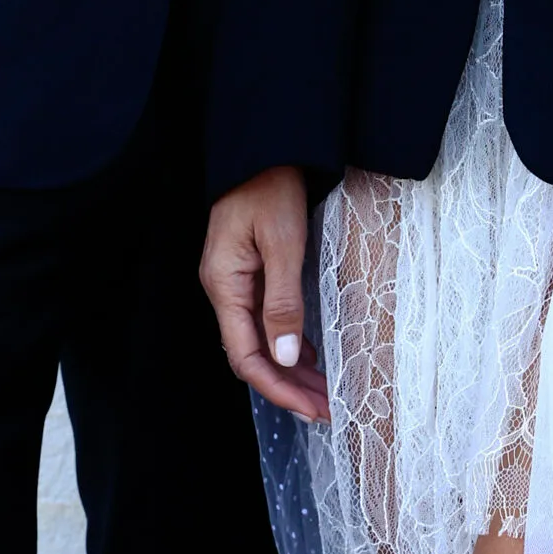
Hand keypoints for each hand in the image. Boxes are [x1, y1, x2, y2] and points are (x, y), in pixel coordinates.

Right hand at [199, 165, 328, 423]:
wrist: (265, 144)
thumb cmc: (271, 186)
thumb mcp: (283, 244)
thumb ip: (283, 301)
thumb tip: (286, 358)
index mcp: (224, 284)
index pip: (246, 356)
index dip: (278, 389)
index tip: (313, 409)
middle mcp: (223, 287)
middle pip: (252, 354)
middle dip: (288, 386)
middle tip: (328, 409)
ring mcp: (234, 279)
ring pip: (259, 338)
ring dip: (290, 368)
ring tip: (324, 391)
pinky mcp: (248, 268)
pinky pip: (263, 318)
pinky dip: (287, 341)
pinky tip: (309, 353)